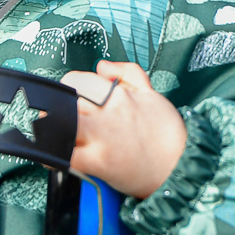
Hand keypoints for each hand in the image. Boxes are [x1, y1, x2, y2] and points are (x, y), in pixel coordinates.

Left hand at [60, 61, 187, 199]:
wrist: (183, 169)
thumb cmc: (167, 136)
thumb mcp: (153, 95)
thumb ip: (128, 74)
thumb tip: (102, 65)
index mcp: (120, 95)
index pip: (77, 81)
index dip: (69, 91)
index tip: (71, 101)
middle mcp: (108, 113)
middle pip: (65, 98)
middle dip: (58, 108)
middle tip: (61, 120)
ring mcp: (102, 137)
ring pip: (61, 120)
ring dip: (52, 126)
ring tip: (58, 135)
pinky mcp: (98, 162)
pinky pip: (64, 154)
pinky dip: (53, 155)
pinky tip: (56, 157)